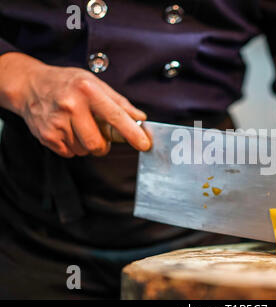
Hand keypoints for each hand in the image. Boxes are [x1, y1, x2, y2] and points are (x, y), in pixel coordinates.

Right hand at [0, 52, 150, 156]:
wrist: (29, 85)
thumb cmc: (67, 83)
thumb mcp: (94, 83)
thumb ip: (119, 102)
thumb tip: (140, 118)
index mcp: (87, 90)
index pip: (116, 116)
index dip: (132, 133)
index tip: (144, 144)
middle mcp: (71, 106)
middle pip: (97, 144)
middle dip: (102, 145)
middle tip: (98, 132)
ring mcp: (56, 122)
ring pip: (84, 150)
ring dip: (86, 144)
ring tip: (77, 126)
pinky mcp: (47, 136)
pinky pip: (70, 153)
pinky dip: (73, 146)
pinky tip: (66, 129)